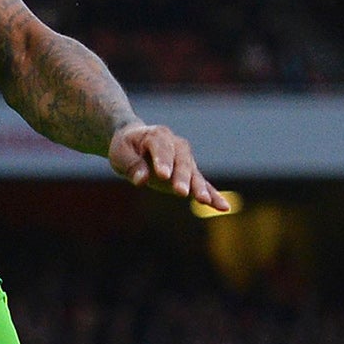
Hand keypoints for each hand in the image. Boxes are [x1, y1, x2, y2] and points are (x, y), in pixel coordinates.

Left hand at [109, 122, 229, 210]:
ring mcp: (186, 159)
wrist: (136, 142)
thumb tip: (141, 180)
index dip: (163, 162)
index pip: (162, 149)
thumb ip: (132, 165)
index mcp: (157, 136)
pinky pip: (203, 184)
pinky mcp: (190, 173)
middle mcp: (176, 145)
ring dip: (200, 188)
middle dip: (182, 177)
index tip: (163, 176)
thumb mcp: (121, 153)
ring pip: (195, 173)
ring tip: (205, 201)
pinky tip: (223, 207)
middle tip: (181, 192)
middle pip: (182, 162)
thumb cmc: (126, 147)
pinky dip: (213, 195)